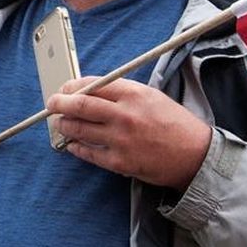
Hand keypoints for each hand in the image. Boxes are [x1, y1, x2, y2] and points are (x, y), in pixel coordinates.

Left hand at [47, 77, 212, 189]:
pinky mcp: (119, 162)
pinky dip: (75, 147)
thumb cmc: (175, 124)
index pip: (93, 84)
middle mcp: (124, 115)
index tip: (65, 88)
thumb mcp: (151, 97)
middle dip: (59, 103)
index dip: (72, 86)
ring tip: (60, 123)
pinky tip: (71, 143)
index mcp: (134, 94)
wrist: (195, 156)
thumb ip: (122, 92)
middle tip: (51, 104)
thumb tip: (92, 90)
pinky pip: (88, 153)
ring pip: (79, 129)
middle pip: (80, 105)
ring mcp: (120, 140)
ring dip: (64, 125)